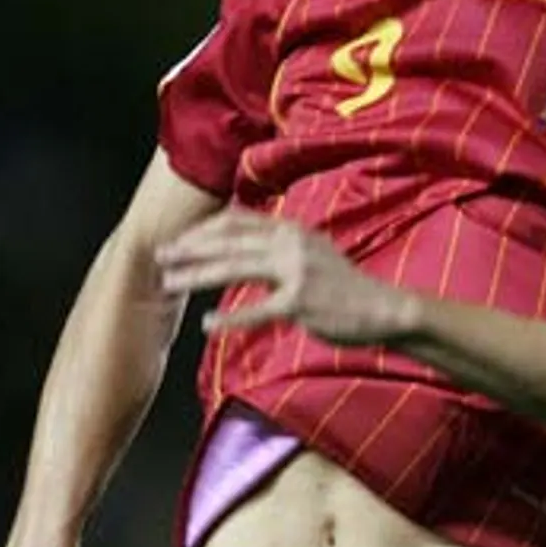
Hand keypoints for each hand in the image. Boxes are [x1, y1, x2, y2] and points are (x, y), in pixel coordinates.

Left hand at [156, 210, 418, 344]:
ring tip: (170, 282)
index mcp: (294, 230)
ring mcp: (297, 271)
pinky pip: (256, 310)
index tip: (178, 240)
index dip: (203, 229)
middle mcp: (293, 243)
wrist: (385, 308)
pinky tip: (206, 325)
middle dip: (189, 248)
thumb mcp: (315, 254)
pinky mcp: (301, 302)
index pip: (237, 221)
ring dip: (197, 274)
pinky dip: (229, 319)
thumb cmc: (346, 288)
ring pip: (235, 268)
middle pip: (230, 241)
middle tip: (160, 256)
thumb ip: (281, 248)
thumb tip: (244, 250)